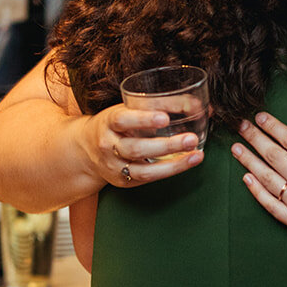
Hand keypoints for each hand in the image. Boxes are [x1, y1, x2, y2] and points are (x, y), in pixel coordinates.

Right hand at [79, 103, 202, 187]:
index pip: (123, 120)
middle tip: (191, 139)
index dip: (144, 119)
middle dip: (167, 145)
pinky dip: (168, 172)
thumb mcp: (130, 109)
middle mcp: (109, 146)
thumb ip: (161, 104)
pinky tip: (185, 164)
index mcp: (109, 122)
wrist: (87, 149)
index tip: (165, 118)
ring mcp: (115, 166)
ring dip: (173, 164)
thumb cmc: (117, 124)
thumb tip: (200, 106)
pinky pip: (147, 179)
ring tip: (196, 155)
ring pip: (144, 170)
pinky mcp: (123, 181)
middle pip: (136, 148)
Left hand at [231, 108, 286, 270]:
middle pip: (275, 156)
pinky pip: (270, 206)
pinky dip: (256, 192)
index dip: (274, 127)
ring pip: (267, 179)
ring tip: (237, 149)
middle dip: (255, 139)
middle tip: (242, 126)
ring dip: (249, 162)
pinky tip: (247, 179)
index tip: (261, 117)